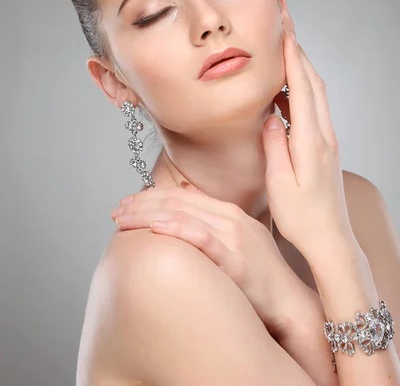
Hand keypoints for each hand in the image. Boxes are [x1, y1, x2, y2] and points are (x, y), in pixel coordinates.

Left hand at [111, 182, 320, 339]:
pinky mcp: (236, 258)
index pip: (181, 195)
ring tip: (122, 219)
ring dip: (148, 214)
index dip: (150, 195)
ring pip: (183, 215)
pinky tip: (156, 227)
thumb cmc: (261, 275)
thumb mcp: (239, 237)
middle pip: (176, 201)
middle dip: (142, 203)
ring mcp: (233, 236)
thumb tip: (185, 193)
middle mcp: (230, 218)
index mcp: (228, 211)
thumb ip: (212, 216)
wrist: (289, 302)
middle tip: (116, 210)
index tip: (128, 201)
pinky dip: (177, 228)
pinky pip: (202, 237)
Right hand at [266, 31, 356, 264]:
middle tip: (286, 29)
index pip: (304, 89)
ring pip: (316, 95)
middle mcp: (324, 136)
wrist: (330, 240)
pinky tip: (285, 93)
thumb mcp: (278, 184)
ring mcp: (327, 141)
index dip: (294, 58)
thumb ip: (274, 145)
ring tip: (284, 52)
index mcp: (311, 142)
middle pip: (315, 84)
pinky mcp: (324, 148)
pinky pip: (314, 110)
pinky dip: (302, 92)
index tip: (285, 32)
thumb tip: (270, 115)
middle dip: (300, 53)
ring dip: (302, 70)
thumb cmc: (302, 218)